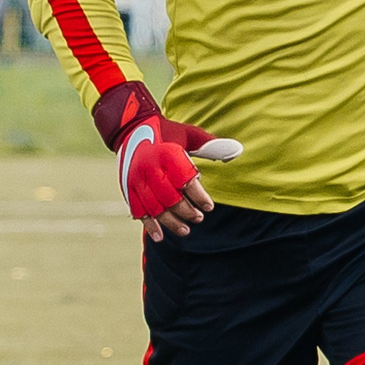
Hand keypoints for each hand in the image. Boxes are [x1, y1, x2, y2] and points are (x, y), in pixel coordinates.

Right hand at [92, 81, 243, 241]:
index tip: (209, 207)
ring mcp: (136, 179)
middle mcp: (150, 167)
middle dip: (186, 211)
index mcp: (167, 153)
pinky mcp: (127, 188)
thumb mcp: (188, 133)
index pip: (185, 180)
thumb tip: (236, 151)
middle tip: (198, 218)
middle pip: (170, 198)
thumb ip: (210, 144)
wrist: (131, 128)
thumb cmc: (167, 134)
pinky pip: (138, 210)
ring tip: (185, 230)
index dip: (199, 196)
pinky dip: (149, 224)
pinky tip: (160, 236)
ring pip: (154, 208)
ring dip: (171, 222)